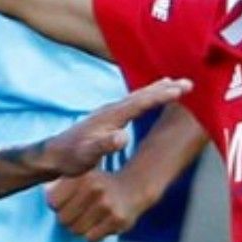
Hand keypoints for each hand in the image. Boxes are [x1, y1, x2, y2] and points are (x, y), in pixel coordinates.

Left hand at [37, 78, 189, 177]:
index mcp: (111, 116)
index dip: (163, 95)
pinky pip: (133, 103)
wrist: (52, 155)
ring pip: (138, 96)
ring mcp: (109, 112)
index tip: (182, 89)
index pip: (141, 102)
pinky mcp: (108, 117)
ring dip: (158, 89)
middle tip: (189, 83)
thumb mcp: (86, 155)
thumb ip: (103, 145)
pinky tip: (149, 99)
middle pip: (143, 94)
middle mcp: (111, 110)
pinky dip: (147, 97)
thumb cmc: (70, 158)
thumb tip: (122, 137)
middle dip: (166, 88)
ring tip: (175, 84)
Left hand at [47, 170, 150, 241]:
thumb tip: (44, 193)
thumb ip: (59, 184)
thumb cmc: (98, 184)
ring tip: (86, 219)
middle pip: (63, 219)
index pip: (52, 203)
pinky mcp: (117, 220)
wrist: (133, 187)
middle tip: (75, 214)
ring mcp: (107, 205)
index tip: (64, 204)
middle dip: (66, 220)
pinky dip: (92, 234)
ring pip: (76, 230)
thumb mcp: (80, 176)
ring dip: (78, 228)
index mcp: (82, 176)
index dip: (57, 206)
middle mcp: (94, 188)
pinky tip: (99, 223)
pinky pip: (91, 237)